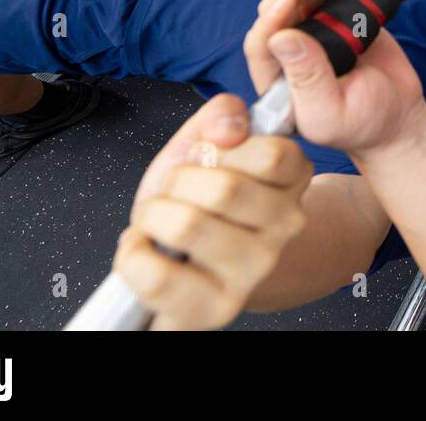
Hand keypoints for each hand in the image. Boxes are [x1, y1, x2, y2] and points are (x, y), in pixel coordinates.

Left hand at [115, 94, 312, 329]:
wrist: (193, 256)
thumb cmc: (199, 196)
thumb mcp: (207, 141)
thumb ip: (221, 115)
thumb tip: (228, 128)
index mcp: (292, 179)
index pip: (271, 155)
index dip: (223, 148)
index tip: (210, 155)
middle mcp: (284, 228)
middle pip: (225, 189)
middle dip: (177, 180)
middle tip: (174, 190)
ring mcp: (253, 272)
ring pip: (188, 226)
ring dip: (152, 215)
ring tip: (158, 220)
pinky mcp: (216, 310)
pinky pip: (158, 276)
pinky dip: (133, 255)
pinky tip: (146, 249)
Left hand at [244, 0, 425, 153]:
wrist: (399, 117)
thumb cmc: (365, 124)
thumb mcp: (332, 112)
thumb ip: (308, 79)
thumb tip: (281, 38)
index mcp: (279, 81)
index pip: (261, 44)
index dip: (271, 19)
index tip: (290, 0)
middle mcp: (290, 54)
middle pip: (278, 11)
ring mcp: (314, 33)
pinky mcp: (337, 20)